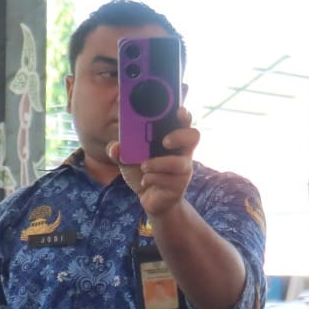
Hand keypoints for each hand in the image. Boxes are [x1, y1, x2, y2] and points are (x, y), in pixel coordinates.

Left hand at [111, 104, 197, 224]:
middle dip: (180, 136)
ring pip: (179, 163)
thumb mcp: (127, 159)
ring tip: (143, 166)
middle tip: (164, 141)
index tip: (177, 110)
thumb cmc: (143, 171)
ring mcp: (183, 168)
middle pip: (194, 136)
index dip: (184, 114)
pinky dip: (152, 179)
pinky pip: (168, 180)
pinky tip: (144, 181)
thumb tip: (114, 146)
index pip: (183, 121)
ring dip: (158, 164)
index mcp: (171, 137)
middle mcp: (182, 150)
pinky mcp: (179, 185)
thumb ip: (119, 151)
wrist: (150, 198)